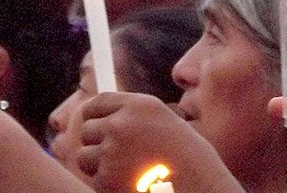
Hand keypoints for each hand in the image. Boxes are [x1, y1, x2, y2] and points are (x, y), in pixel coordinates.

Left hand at [78, 92, 241, 192]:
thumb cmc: (190, 161)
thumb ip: (136, 119)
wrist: (201, 188)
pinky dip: (107, 186)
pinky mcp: (106, 179)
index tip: (94, 124)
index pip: (99, 102)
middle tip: (118, 158)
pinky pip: (95, 180)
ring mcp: (112, 151)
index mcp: (140, 105)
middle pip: (88, 129)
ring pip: (84, 156)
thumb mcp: (167, 125)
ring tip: (126, 174)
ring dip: (98, 166)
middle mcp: (122, 123)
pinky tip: (131, 186)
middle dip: (97, 144)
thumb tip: (103, 121)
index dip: (93, 115)